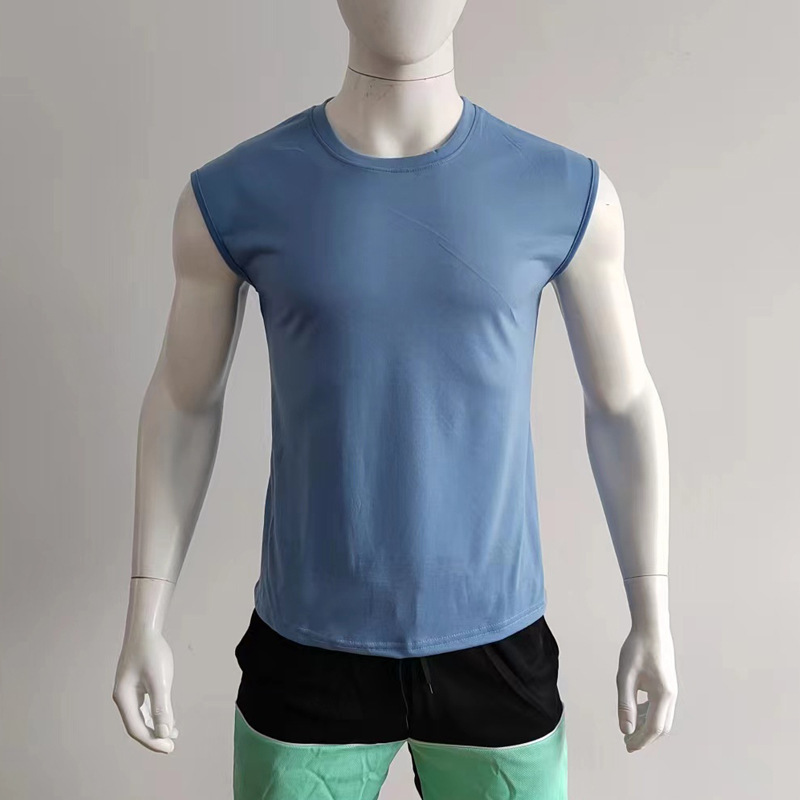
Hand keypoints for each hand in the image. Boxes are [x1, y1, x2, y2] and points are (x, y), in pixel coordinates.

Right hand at [112, 628, 178, 753]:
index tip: (169, 748)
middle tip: (172, 746)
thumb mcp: (159, 680)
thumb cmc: (152, 652)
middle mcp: (123, 696)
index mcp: (124, 697)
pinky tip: (168, 717)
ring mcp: (129, 690)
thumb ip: (162, 707)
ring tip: (173, 735)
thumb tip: (164, 733)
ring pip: (141, 716)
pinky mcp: (136, 684)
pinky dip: (155, 714)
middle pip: (136, 724)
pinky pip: (144, 706)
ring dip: (156, 726)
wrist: (146, 628)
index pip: (136, 728)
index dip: (152, 741)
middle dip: (153, 736)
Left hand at [616, 622, 676, 751]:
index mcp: (663, 695)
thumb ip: (625, 704)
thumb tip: (625, 730)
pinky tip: (635, 711)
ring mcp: (671, 691)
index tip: (627, 747)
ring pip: (662, 718)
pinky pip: (660, 707)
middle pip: (660, 727)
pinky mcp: (667, 685)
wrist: (652, 628)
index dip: (640, 740)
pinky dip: (649, 714)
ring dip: (646, 726)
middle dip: (644, 737)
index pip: (653, 728)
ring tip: (628, 729)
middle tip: (627, 742)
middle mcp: (671, 696)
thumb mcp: (625, 676)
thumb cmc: (637, 649)